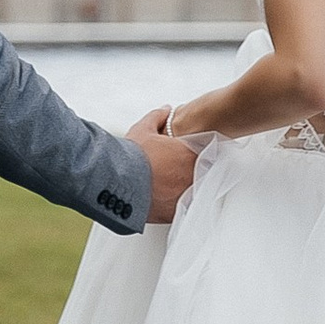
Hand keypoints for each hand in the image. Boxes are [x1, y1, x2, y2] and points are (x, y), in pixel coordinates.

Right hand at [130, 108, 202, 225]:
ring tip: (169, 186)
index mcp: (189, 154)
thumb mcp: (143, 129)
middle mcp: (191, 176)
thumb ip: (158, 117)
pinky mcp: (175, 213)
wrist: (117, 182)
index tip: (191, 154)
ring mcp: (184, 196)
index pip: (207, 152)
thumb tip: (165, 110)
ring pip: (194, 193)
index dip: (199, 153)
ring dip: (186, 188)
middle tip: (179, 171)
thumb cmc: (131, 157)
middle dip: (194, 171)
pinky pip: (181, 209)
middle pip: (203, 174)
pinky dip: (175, 204)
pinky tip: (164, 199)